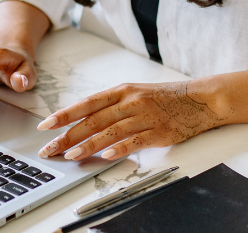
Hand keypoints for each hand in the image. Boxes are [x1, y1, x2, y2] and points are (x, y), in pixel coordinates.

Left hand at [35, 81, 227, 160]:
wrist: (202, 98)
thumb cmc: (167, 97)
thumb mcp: (136, 94)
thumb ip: (112, 106)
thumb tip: (83, 122)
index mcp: (123, 91)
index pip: (87, 103)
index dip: (65, 115)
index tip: (46, 125)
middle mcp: (131, 101)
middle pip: (93, 120)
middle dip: (68, 135)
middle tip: (50, 148)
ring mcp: (145, 117)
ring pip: (110, 131)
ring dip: (88, 144)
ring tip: (70, 155)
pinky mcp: (159, 132)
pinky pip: (135, 141)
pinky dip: (118, 149)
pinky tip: (104, 156)